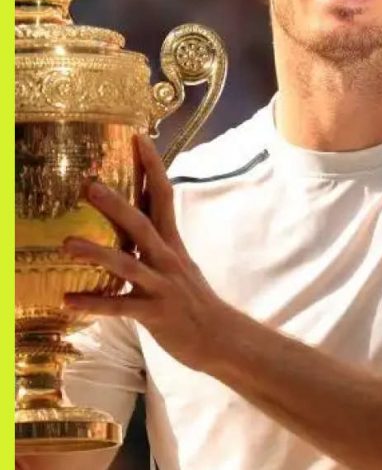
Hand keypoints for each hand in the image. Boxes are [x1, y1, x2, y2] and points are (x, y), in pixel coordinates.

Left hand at [63, 135, 238, 372]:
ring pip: (129, 265)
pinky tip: (68, 300)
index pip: (163, 197)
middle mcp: (168, 260)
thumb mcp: (177, 265)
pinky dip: (94, 304)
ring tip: (67, 243)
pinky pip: (121, 307)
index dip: (151, 168)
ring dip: (97, 253)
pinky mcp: (156, 314)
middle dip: (116, 204)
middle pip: (142, 225)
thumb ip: (154, 244)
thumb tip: (132, 222)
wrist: (221, 337)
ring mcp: (162, 286)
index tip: (138, 139)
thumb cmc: (193, 301)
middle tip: (89, 185)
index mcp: (172, 244)